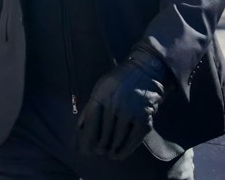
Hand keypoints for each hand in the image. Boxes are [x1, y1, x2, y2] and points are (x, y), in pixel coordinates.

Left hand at [77, 45, 167, 159]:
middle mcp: (114, 103)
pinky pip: (133, 139)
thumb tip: (79, 128)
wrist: (145, 70)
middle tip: (99, 152)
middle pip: (104, 133)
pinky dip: (126, 149)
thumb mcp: (101, 87)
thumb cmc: (119, 80)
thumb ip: (90, 107)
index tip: (86, 149)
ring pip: (117, 139)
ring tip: (109, 154)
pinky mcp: (144, 118)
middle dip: (100, 146)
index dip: (87, 138)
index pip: (91, 122)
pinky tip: (120, 154)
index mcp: (101, 94)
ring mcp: (130, 111)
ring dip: (112, 150)